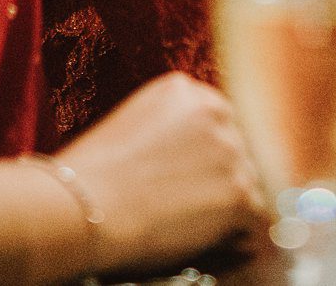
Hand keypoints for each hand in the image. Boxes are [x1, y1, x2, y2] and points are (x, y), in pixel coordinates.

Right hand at [54, 72, 261, 275]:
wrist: (83, 207)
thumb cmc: (92, 178)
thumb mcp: (131, 126)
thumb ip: (170, 132)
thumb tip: (191, 163)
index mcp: (184, 91)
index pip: (216, 124)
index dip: (202, 159)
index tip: (186, 180)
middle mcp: (215, 112)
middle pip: (235, 153)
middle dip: (217, 182)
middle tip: (185, 209)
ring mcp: (231, 152)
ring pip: (245, 186)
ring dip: (224, 211)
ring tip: (184, 227)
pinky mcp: (239, 193)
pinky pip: (251, 222)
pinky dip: (231, 240)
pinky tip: (198, 244)